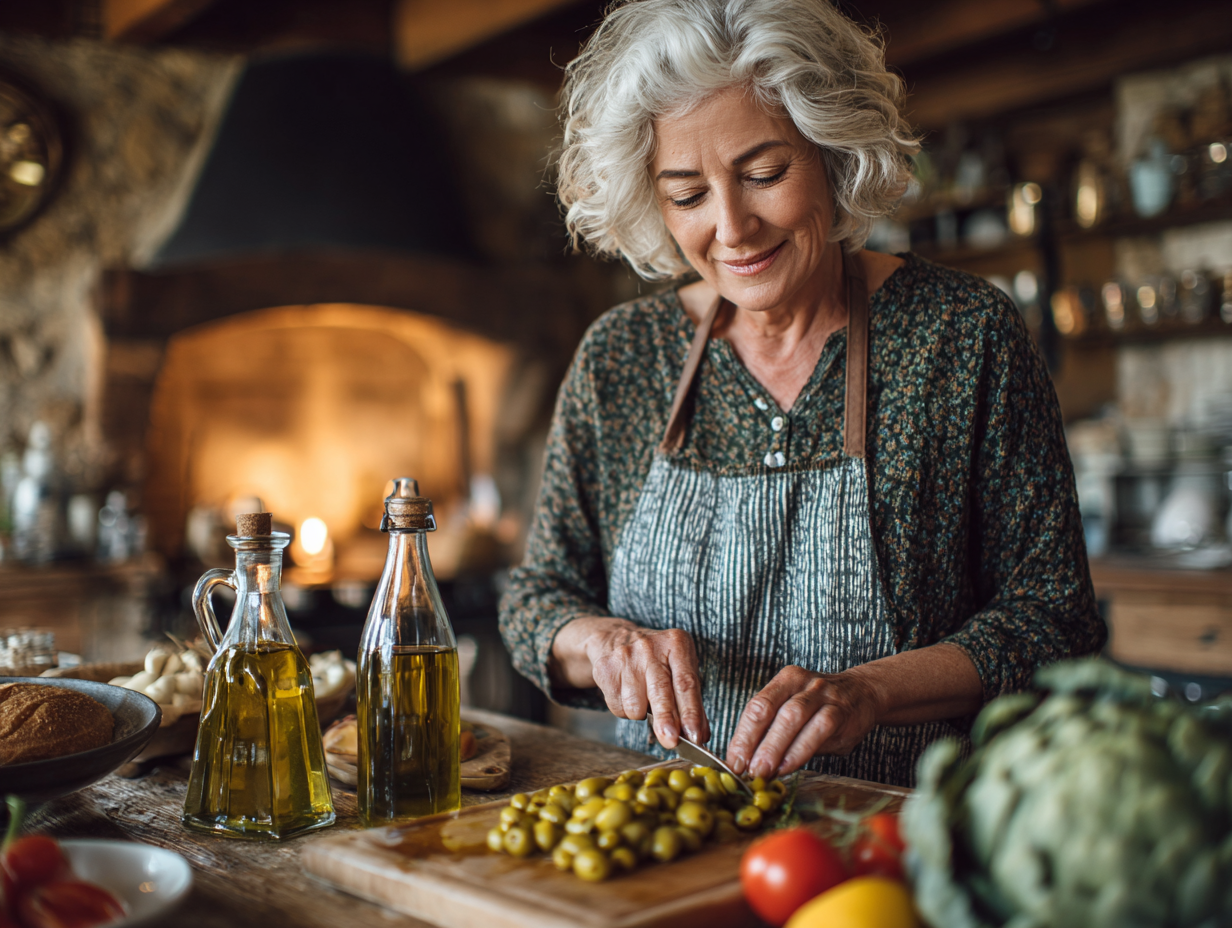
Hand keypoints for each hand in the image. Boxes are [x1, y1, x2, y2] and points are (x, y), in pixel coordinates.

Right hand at [550, 617, 708, 748]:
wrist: (615, 639)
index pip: (686, 683)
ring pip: (635, 706)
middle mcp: (650, 647)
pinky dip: (624, 710)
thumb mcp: (679, 670)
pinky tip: (626, 693)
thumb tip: (699, 736)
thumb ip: (691, 703)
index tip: (696, 736)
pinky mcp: (606, 668)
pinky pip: (617, 707)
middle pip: (660, 691)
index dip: (692, 712)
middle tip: (671, 740)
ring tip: (642, 698)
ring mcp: (626, 656)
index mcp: (676, 644)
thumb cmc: (656, 661)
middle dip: (666, 720)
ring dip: (641, 714)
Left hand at [725, 666, 880, 778]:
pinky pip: (818, 729)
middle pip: (769, 709)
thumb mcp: (795, 710)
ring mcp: (821, 694)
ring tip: (762, 771)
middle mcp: (800, 683)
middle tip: (744, 768)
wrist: (864, 693)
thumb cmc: (821, 708)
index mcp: (784, 681)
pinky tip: (789, 766)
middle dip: (752, 741)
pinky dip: (800, 750)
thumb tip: (748, 763)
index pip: (756, 706)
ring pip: (792, 717)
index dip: (741, 735)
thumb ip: (775, 731)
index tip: (732, 762)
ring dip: (774, 747)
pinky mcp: (840, 711)